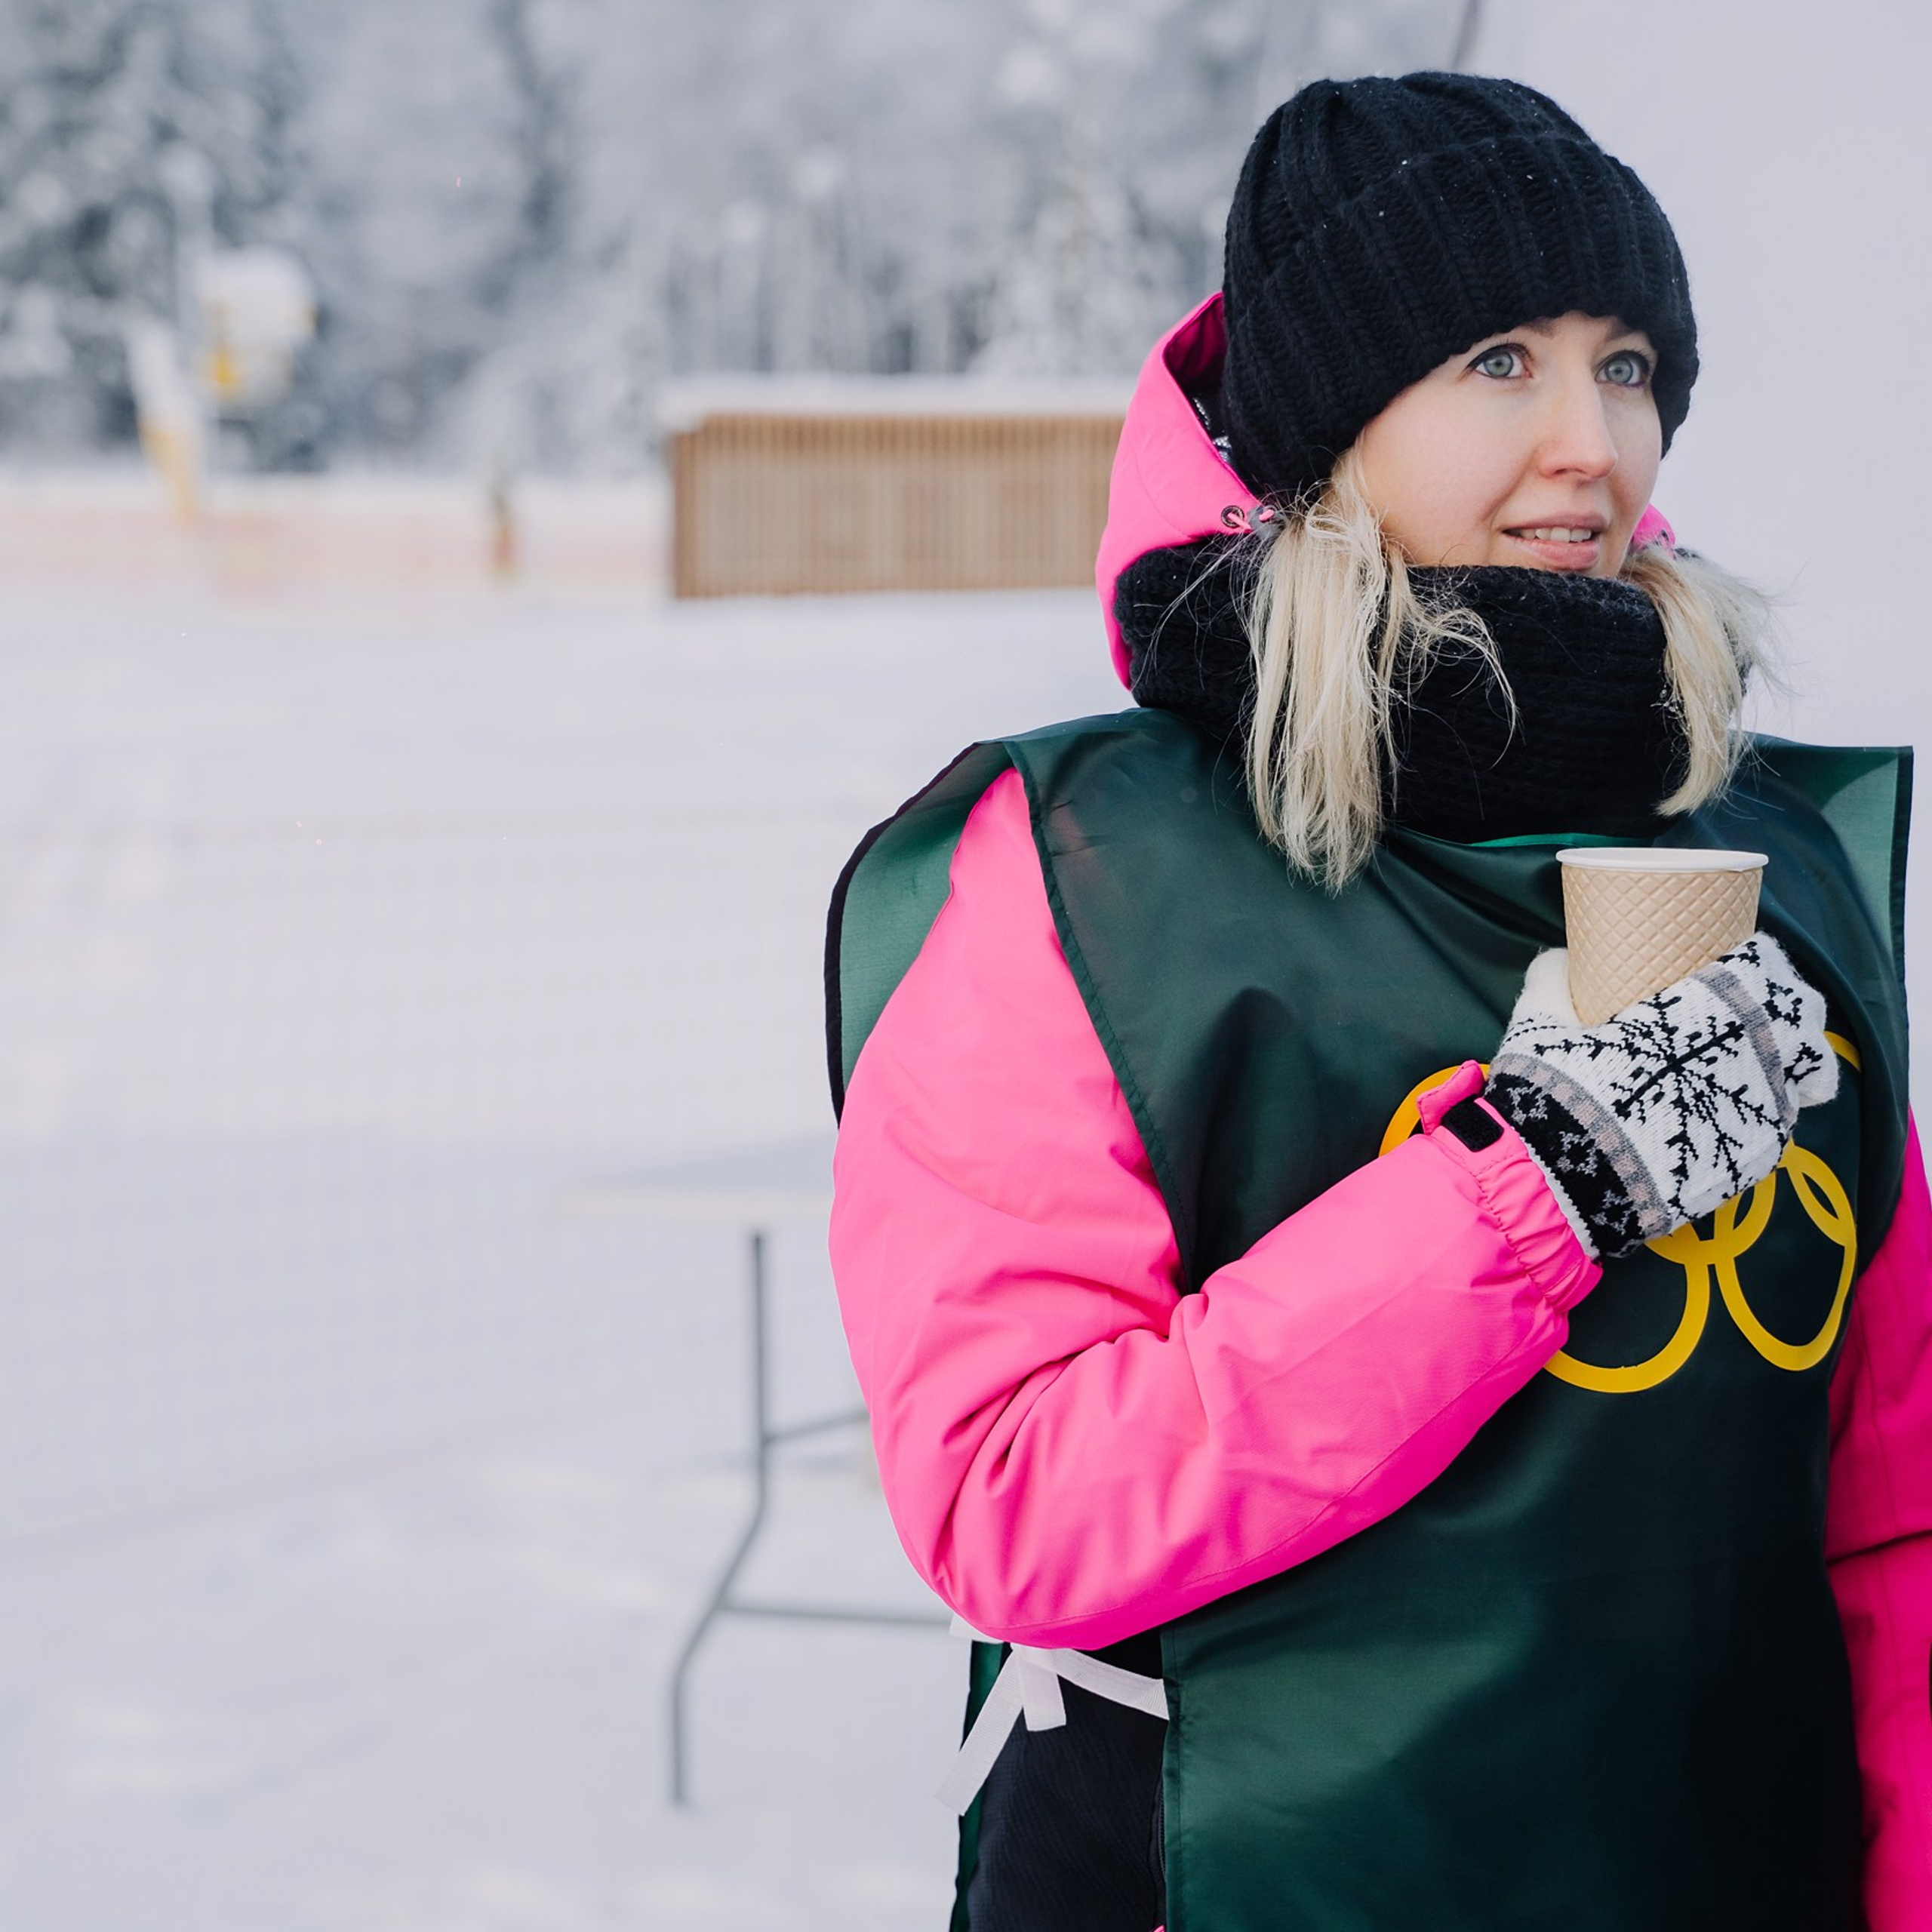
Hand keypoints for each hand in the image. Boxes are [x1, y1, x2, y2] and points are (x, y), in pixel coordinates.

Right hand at [1483, 934, 1836, 1258]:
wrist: (1564, 1183)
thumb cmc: (1557, 1091)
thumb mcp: (1538, 1023)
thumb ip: (1553, 979)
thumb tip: (1562, 960)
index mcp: (1704, 1011)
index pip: (1759, 965)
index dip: (1750, 961)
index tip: (1732, 962)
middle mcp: (1749, 1056)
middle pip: (1799, 1015)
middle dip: (1780, 1009)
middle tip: (1746, 1015)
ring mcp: (1760, 1113)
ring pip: (1804, 1075)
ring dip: (1778, 1067)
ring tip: (1745, 1071)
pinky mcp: (1755, 1162)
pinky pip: (1779, 1128)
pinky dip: (1760, 1117)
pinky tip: (1727, 1118)